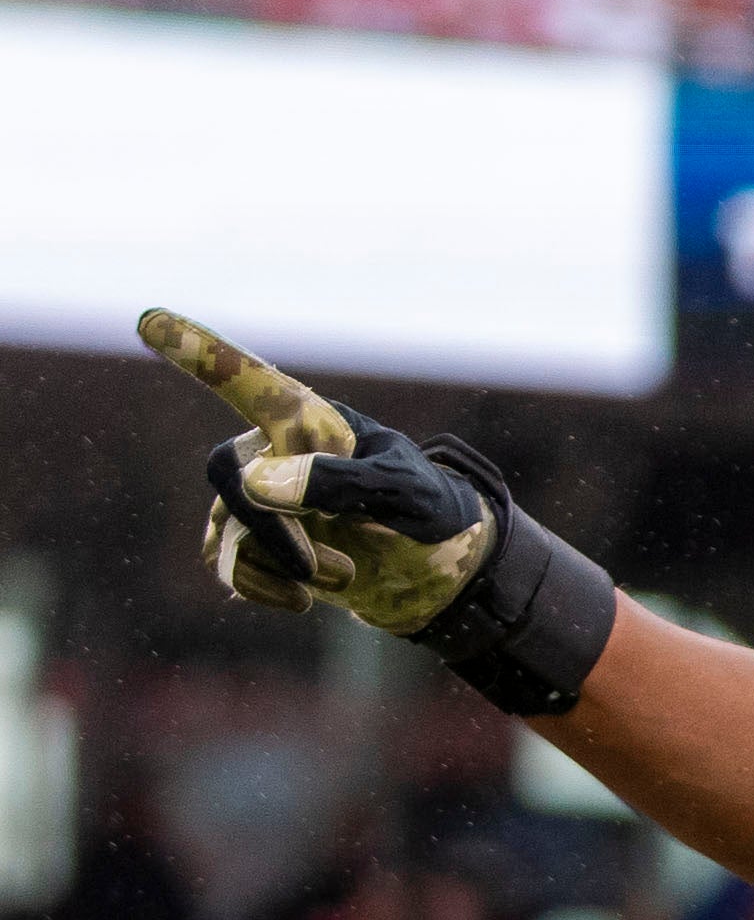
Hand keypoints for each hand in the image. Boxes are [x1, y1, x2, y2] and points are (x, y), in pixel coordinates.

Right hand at [142, 310, 614, 713]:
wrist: (438, 573)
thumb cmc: (431, 514)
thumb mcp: (406, 495)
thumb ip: (340, 483)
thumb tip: (256, 485)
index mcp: (310, 420)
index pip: (246, 381)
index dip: (198, 353)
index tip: (149, 320)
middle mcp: (271, 449)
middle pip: (232, 482)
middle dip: (279, 532)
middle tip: (342, 566)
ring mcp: (258, 496)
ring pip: (230, 530)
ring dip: (289, 566)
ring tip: (346, 574)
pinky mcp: (252, 540)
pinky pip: (225, 562)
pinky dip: (263, 587)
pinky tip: (304, 600)